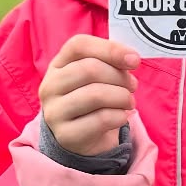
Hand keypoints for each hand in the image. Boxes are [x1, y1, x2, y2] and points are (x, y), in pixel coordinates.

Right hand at [39, 36, 141, 156]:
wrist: (79, 139)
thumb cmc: (92, 101)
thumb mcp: (97, 77)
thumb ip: (111, 62)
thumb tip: (131, 58)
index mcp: (58, 65)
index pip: (79, 45)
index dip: (110, 49)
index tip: (134, 60)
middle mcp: (50, 86)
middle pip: (89, 69)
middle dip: (120, 77)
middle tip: (132, 86)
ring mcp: (55, 112)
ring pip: (96, 94)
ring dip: (122, 97)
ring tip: (128, 102)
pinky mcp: (66, 135)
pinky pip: (101, 119)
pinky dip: (120, 116)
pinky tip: (121, 117)